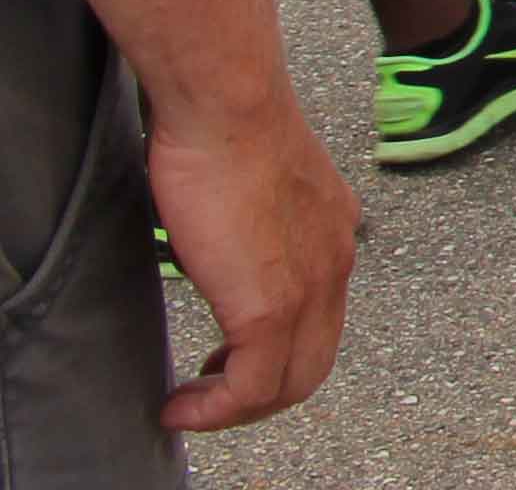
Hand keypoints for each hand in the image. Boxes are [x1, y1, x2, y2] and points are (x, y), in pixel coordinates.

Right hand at [147, 91, 356, 432]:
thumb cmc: (227, 127)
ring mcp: (311, 287)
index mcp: (333, 234)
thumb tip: (224, 235)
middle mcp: (335, 264)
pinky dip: (215, 410)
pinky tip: (179, 404)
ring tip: (189, 407)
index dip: (275, 354)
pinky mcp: (270, 305)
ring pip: (290, 384)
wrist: (229, 106)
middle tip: (206, 397)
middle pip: (312, 363)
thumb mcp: (258, 184)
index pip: (320, 320)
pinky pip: (251, 386)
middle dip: (258, 394)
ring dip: (236, 409)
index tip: (222, 363)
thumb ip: (258, 218)